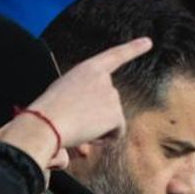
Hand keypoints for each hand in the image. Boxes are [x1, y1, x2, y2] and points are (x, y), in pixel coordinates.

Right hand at [0, 38, 153, 172]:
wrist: (46, 122)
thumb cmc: (47, 113)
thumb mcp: (63, 100)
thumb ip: (81, 111)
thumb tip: (85, 151)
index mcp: (87, 68)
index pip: (114, 56)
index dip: (133, 49)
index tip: (148, 42)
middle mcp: (103, 79)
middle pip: (110, 102)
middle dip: (97, 116)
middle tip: (75, 121)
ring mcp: (111, 96)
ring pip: (112, 119)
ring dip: (99, 128)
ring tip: (77, 126)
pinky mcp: (115, 114)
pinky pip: (116, 133)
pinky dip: (105, 138)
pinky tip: (89, 134)